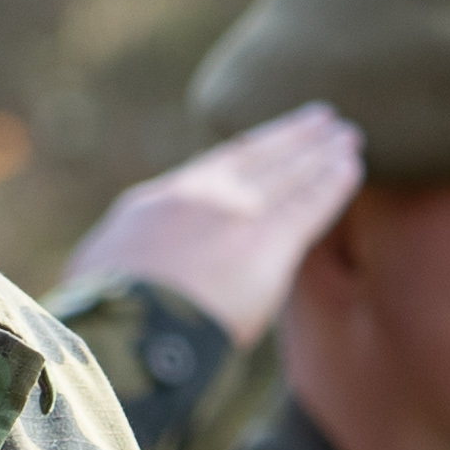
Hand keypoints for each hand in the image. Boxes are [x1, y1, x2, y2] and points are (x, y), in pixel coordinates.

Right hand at [50, 104, 363, 340]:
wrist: (125, 330)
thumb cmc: (103, 318)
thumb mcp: (97, 272)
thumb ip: (125, 257)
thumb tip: (121, 271)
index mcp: (158, 203)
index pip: (214, 169)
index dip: (250, 150)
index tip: (270, 138)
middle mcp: (201, 197)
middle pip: (259, 157)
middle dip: (292, 137)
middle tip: (322, 118)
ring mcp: (236, 215)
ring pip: (290, 173)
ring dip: (322, 152)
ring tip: (348, 135)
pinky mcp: (268, 242)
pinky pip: (310, 203)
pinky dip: (333, 182)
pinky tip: (352, 165)